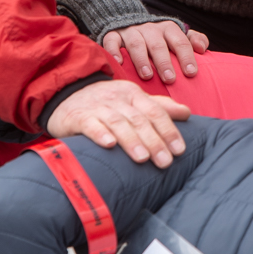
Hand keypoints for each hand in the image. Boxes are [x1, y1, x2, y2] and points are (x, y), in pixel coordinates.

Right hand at [46, 79, 191, 166]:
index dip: (168, 130)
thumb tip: (187, 112)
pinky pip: (90, 124)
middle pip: (139, 120)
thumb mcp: (132, 100)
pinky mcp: (77, 116)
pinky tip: (109, 144)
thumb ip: (158, 107)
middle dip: (154, 141)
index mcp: (133, 94)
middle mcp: (117, 99)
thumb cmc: (105, 102)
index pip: (155, 111)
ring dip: (131, 140)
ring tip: (143, 158)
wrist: (65, 92)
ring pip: (117, 123)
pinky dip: (100, 133)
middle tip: (166, 161)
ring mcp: (97, 107)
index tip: (180, 150)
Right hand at [102, 20, 208, 83]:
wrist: (131, 22)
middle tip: (170, 79)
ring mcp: (131, 31)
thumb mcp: (178, 36)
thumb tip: (203, 48)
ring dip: (141, 60)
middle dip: (164, 62)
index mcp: (168, 29)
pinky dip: (114, 51)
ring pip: (136, 43)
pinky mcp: (114, 35)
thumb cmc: (160, 38)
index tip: (191, 72)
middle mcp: (149, 28)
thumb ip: (193, 40)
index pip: (179, 41)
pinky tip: (119, 63)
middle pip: (158, 44)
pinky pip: (112, 41)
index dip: (186, 56)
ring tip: (147, 75)